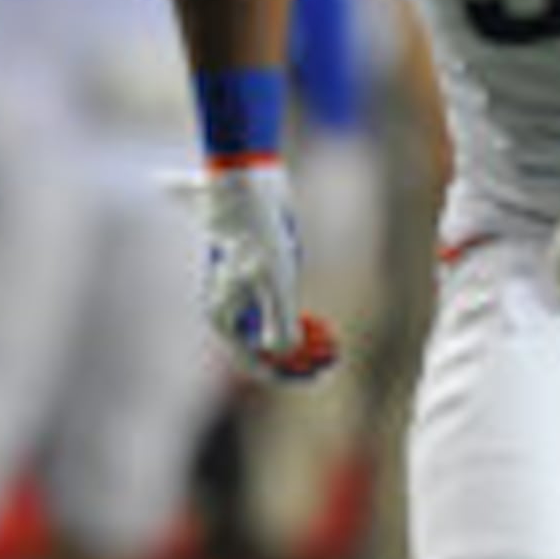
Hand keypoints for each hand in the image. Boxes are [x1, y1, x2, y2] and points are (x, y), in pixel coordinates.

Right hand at [175, 160, 341, 379]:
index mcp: (224, 315)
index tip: (317, 374)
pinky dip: (303, 325)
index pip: (254, 362)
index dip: (287, 373)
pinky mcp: (261, 280)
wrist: (247, 185)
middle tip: (334, 359)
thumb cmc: (257, 230)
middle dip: (300, 359)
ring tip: (335, 345)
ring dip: (305, 345)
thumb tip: (283, 353)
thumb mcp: (275, 278)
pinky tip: (325, 327)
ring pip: (276, 333)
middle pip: (266, 352)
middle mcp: (232, 310)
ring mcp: (246, 296)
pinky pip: (281, 313)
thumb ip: (280, 321)